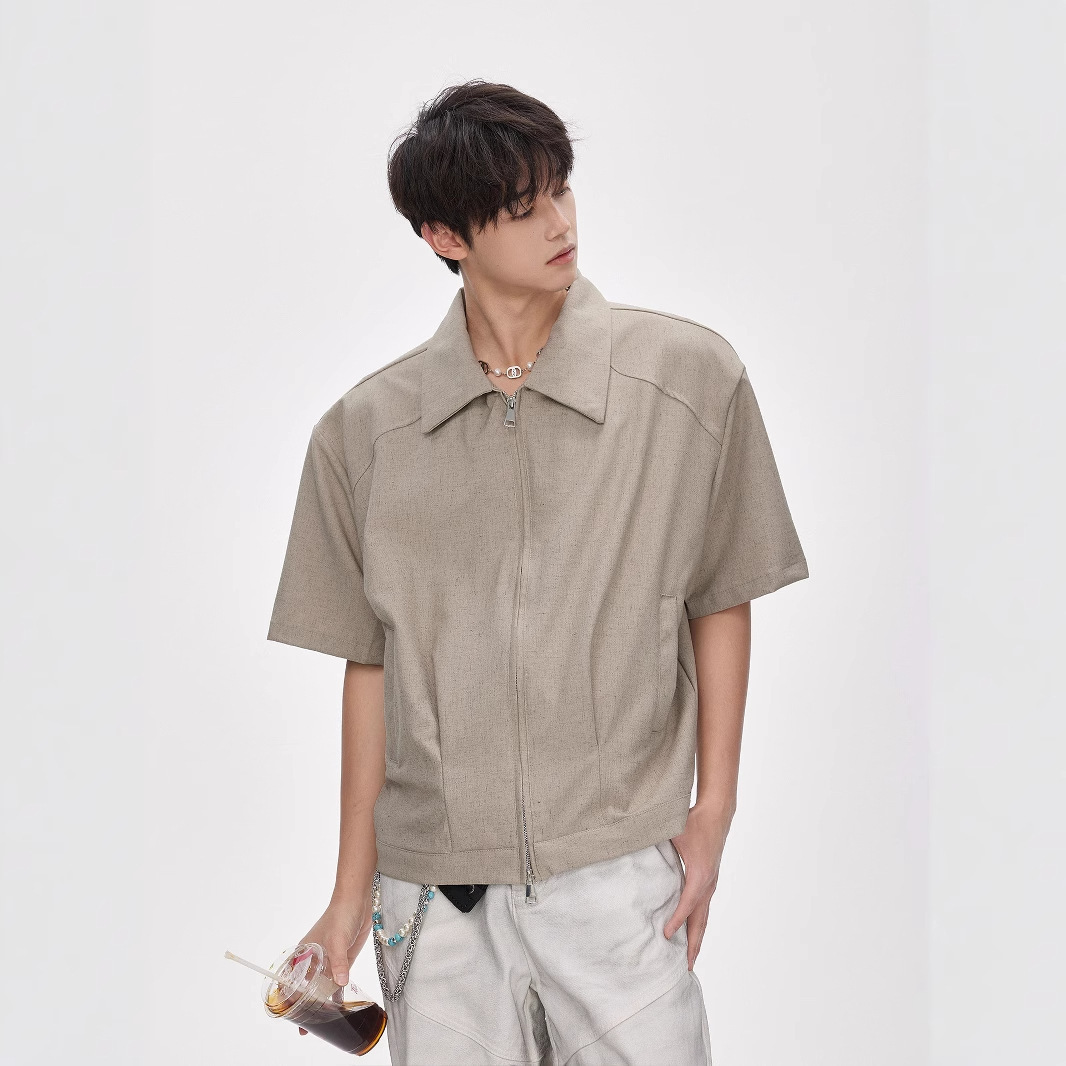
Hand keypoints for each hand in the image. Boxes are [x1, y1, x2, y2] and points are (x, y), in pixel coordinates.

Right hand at [293, 893, 372, 1035]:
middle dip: (305, 1006)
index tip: (287, 1014)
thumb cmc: (340, 916)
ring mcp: (329, 961)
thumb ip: (338, 963)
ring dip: (322, 1003)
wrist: (357, 902)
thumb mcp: (337, 939)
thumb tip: (340, 984)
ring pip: (322, 987)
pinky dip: (337, 994)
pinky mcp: (343, 961)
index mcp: (305, 953)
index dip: (286, 997)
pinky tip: (338, 1007)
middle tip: (306, 1027)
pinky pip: (338, 981)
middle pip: (306, 987)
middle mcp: (314, 960)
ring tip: (322, 1023)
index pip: (290, 979)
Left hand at [662, 802, 731, 969]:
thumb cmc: (693, 822)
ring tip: (690, 959)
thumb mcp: (673, 832)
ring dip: (697, 938)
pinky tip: (691, 933)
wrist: (717, 813)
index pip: (687, 903)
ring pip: (704, 917)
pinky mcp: (709, 881)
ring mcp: (711, 883)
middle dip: (694, 945)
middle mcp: (708, 883)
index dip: (677, 920)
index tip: (665, 936)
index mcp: (699, 873)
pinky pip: (704, 908)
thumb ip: (653, 841)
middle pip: (701, 920)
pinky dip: (698, 924)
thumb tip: (631, 844)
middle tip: (686, 967)